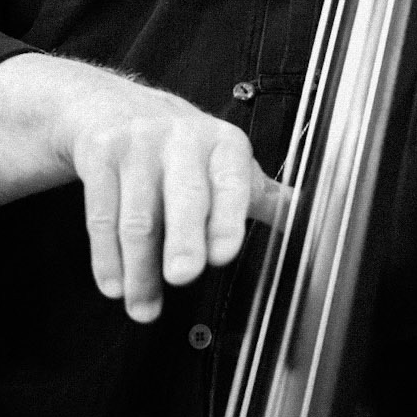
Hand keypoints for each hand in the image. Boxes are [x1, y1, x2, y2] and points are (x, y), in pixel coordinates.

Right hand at [0, 54, 287, 323]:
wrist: (113, 108)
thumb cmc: (183, 150)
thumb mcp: (225, 165)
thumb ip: (265, 198)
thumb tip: (315, 223)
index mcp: (224, 144)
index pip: (232, 182)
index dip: (228, 218)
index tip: (223, 254)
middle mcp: (183, 137)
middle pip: (185, 196)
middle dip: (184, 238)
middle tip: (182, 276)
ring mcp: (138, 143)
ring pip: (139, 217)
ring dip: (140, 270)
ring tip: (144, 307)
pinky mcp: (100, 153)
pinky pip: (101, 214)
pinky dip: (107, 257)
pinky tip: (115, 285)